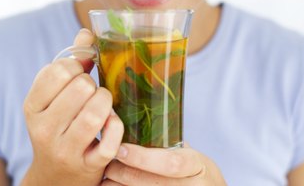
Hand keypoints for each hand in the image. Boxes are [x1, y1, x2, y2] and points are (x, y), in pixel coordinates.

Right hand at [22, 29, 123, 185]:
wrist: (55, 175)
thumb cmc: (59, 123)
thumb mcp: (55, 95)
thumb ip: (71, 61)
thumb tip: (86, 33)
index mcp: (32, 106)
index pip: (59, 71)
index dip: (76, 66)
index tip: (79, 73)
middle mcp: (43, 129)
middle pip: (82, 88)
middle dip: (92, 85)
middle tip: (90, 93)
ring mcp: (65, 150)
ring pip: (96, 113)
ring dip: (106, 103)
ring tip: (102, 105)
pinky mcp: (87, 166)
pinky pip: (111, 140)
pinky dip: (116, 127)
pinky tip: (111, 124)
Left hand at [102, 143, 226, 185]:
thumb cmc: (198, 173)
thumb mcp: (192, 156)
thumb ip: (169, 146)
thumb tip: (133, 123)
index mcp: (197, 165)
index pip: (170, 163)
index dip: (143, 157)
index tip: (121, 149)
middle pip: (152, 183)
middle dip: (123, 173)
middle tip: (107, 163)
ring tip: (105, 178)